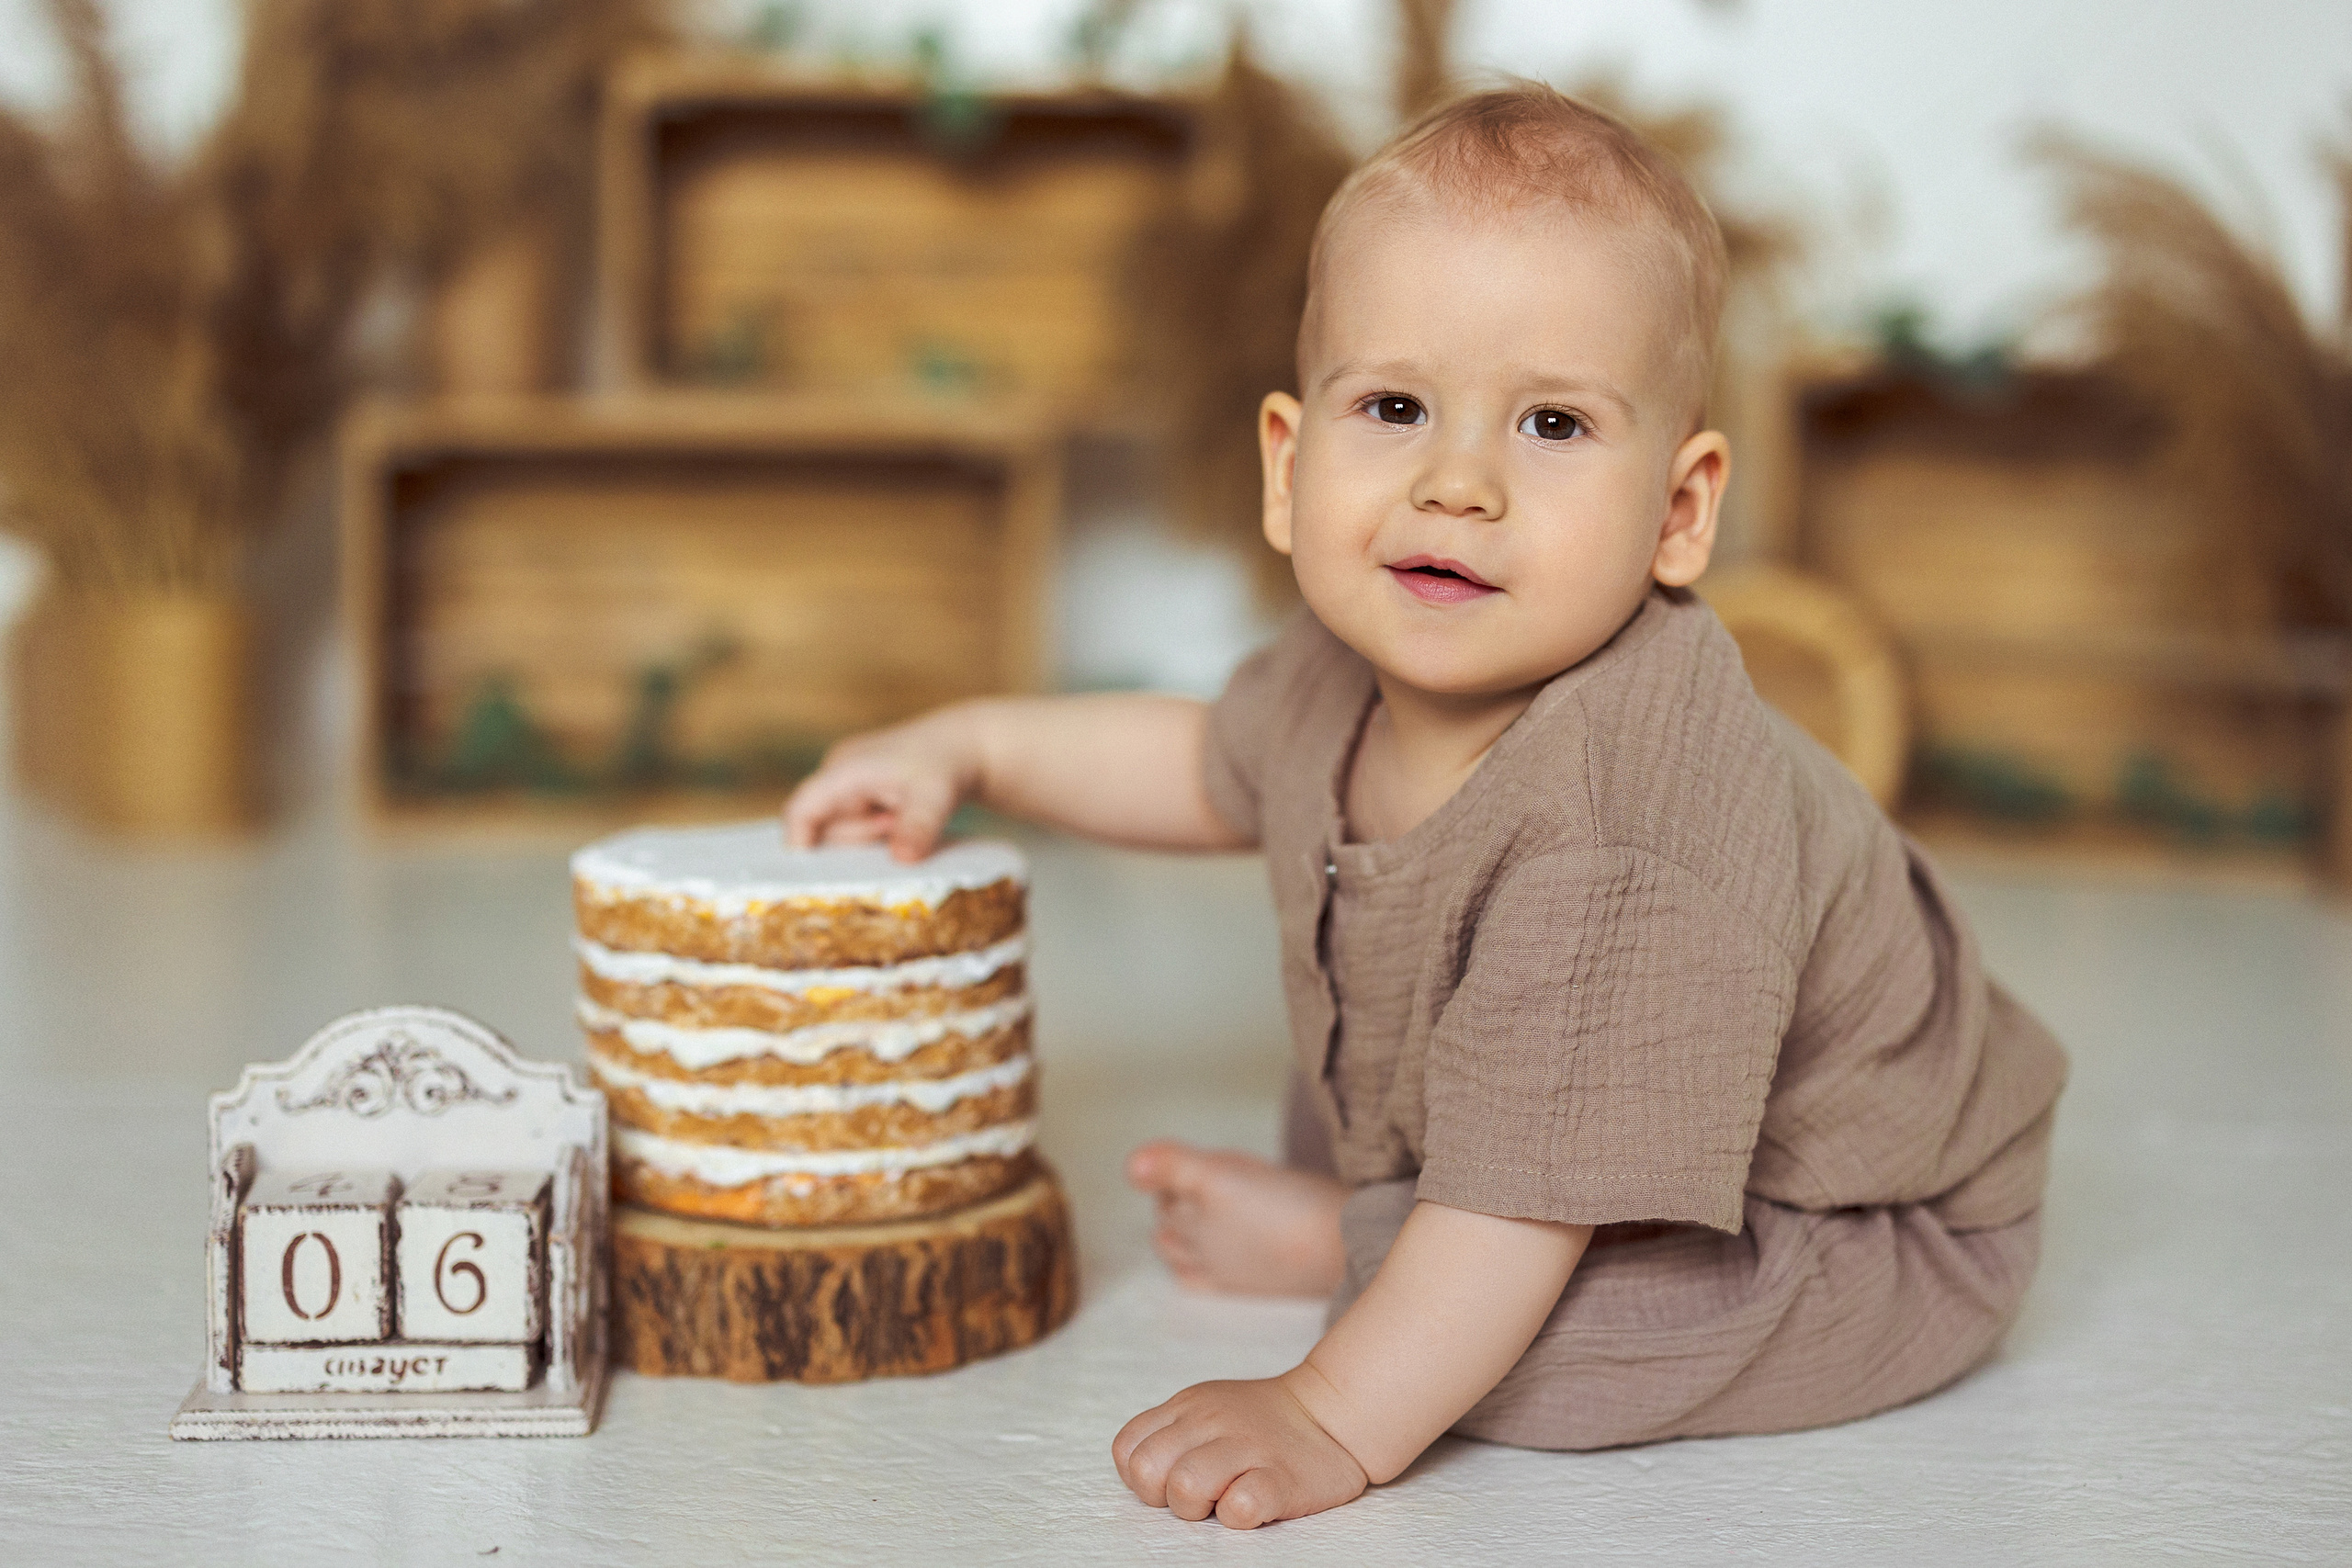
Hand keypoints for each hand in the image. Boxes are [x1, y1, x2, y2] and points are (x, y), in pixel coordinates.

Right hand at [782, 708, 980, 861]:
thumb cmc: (946, 765)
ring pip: (842, 831)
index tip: (813, 875)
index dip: (799, 841)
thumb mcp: (936, 796)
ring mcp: (846, 785)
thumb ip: (918, 827)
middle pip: (823, 828)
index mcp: (844, 769)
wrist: (963, 746)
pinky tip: (896, 820)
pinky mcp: (859, 795)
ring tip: (899, 816)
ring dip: (870, 835)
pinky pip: (854, 826)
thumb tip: (901, 860)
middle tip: (893, 823)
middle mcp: (837, 775)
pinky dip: (874, 832)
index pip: (802, 809)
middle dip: (859, 837)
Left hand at [1111, 1374, 1369, 1529]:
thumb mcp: (1206, 1410)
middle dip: (1163, 1497)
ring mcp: (1247, 1447)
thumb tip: (1138, 1474)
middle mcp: (1211, 1421)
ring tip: (1226, 1500)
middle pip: (1147, 1471)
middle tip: (1199, 1497)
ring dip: (1199, 1508)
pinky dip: (1240, 1516)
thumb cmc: (1260, 1424)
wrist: (1331, 1412)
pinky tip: (1254, 1504)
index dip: (1141, 1477)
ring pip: (1184, 1486)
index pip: (1128, 1449)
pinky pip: (1239, 1508)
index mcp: (1187, 1406)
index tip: (1170, 1481)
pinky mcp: (1281, 1478)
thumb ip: (1170, 1433)